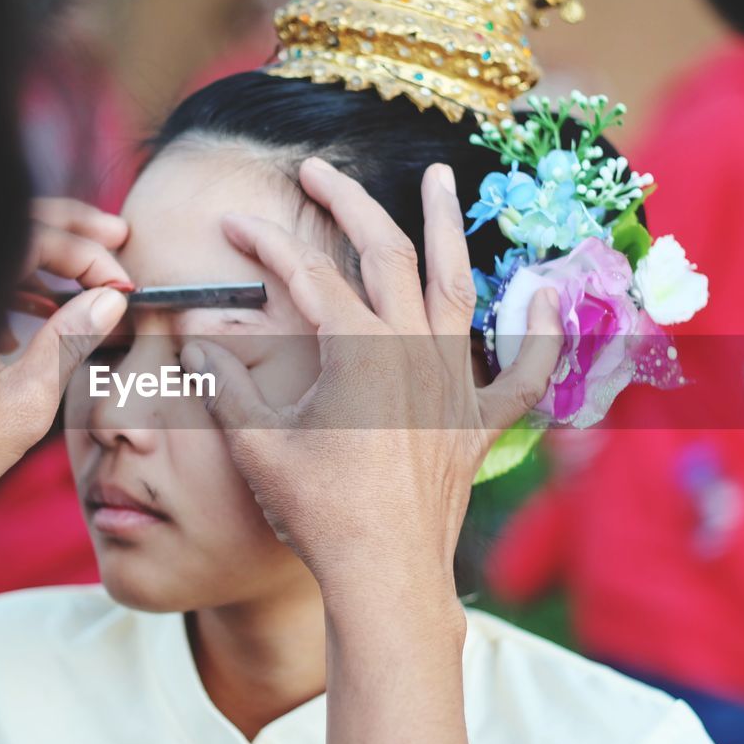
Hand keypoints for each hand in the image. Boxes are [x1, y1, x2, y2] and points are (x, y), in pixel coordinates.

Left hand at [0, 199, 129, 515]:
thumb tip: (110, 301)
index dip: (83, 255)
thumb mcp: (24, 401)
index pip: (29, 238)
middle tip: (115, 236)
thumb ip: (69, 342)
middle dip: (66, 229)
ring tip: (84, 285)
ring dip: (38, 259)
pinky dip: (2, 287)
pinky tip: (23, 329)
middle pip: (8, 221)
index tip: (121, 287)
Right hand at [180, 158, 561, 743]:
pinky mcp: (477, 419)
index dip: (267, 244)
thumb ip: (226, 382)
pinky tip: (545, 296)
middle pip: (383, 252)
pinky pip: (521, 371)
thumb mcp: (257, 443)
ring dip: (445, 225)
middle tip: (318, 171)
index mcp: (358, 350)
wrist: (383, 573)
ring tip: (438, 175)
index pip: (307, 275)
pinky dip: (537, 334)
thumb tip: (198, 335)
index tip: (235, 224)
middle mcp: (413, 350)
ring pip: (454, 285)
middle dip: (347, 202)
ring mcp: (453, 381)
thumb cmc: (318, 512)